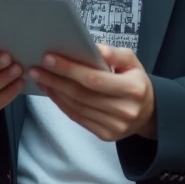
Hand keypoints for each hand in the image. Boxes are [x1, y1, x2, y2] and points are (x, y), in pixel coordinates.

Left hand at [30, 44, 156, 141]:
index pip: (94, 79)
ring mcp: (115, 126)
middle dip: (56, 80)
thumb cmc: (136, 81)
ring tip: (40, 78)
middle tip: (36, 68)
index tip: (49, 58)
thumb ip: (116, 54)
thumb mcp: (133, 63)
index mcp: (133, 89)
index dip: (70, 69)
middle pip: (82, 94)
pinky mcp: (105, 135)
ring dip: (55, 92)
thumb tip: (96, 48)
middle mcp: (125, 110)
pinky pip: (78, 118)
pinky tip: (52, 92)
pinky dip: (62, 104)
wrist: (148, 112)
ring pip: (77, 107)